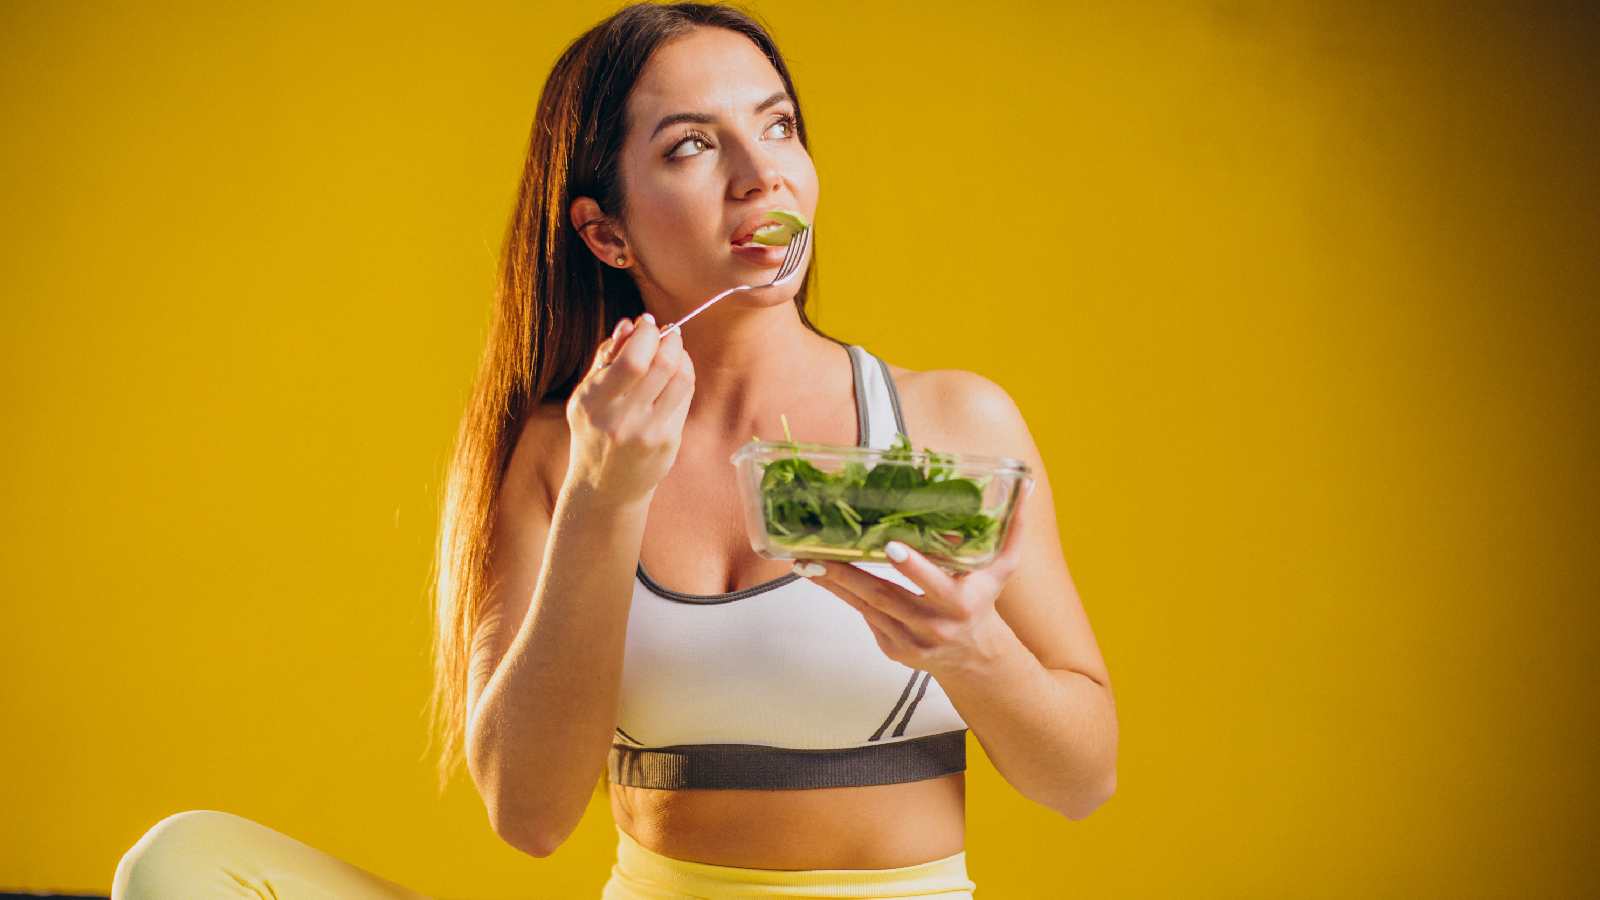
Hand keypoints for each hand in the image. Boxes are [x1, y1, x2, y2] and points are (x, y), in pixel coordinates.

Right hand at [565, 313, 694, 503]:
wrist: (605, 486)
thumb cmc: (595, 430)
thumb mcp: (586, 395)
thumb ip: (605, 358)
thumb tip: (629, 324)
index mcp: (594, 402)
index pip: (632, 360)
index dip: (646, 334)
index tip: (646, 323)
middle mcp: (621, 419)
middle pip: (661, 365)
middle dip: (669, 339)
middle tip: (667, 331)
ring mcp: (647, 432)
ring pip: (680, 379)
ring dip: (681, 355)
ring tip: (674, 348)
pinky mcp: (667, 441)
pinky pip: (684, 397)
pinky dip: (684, 375)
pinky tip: (677, 372)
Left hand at [795, 477, 1035, 674]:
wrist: (975, 659)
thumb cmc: (983, 603)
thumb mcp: (1001, 571)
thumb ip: (1012, 532)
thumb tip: (1024, 489)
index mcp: (960, 604)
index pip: (934, 584)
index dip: (913, 567)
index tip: (891, 547)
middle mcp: (933, 626)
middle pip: (885, 597)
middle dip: (850, 575)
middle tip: (820, 553)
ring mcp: (910, 642)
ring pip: (866, 608)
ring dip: (835, 584)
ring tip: (808, 561)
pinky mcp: (892, 650)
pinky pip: (865, 618)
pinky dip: (844, 596)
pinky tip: (823, 576)